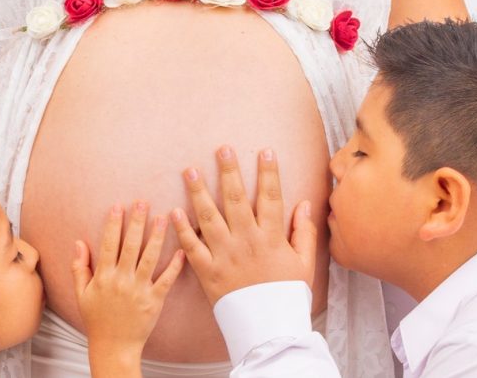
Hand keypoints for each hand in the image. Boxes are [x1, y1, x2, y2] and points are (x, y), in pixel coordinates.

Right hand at [71, 201, 184, 375]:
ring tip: (164, 217)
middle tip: (143, 202)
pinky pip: (166, 279)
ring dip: (157, 237)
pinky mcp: (155, 300)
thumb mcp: (81, 294)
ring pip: (149, 258)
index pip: (109, 244)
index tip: (119, 206)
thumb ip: (79, 267)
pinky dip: (175, 265)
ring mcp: (139, 290)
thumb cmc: (97, 319)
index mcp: (103, 277)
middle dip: (137, 222)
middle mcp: (121, 280)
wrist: (113, 346)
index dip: (114, 224)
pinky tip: (181, 249)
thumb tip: (78, 243)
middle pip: (130, 246)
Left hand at [171, 145, 316, 305]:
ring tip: (190, 170)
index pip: (270, 196)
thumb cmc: (287, 295)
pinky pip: (192, 247)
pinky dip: (181, 229)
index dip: (268, 172)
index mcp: (270, 237)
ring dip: (198, 191)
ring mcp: (225, 255)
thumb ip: (304, 232)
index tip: (264, 150)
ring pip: (209, 217)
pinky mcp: (207, 271)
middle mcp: (246, 241)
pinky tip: (173, 210)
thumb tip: (304, 204)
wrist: (268, 328)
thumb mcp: (304, 263)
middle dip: (229, 171)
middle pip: (235, 199)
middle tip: (222, 148)